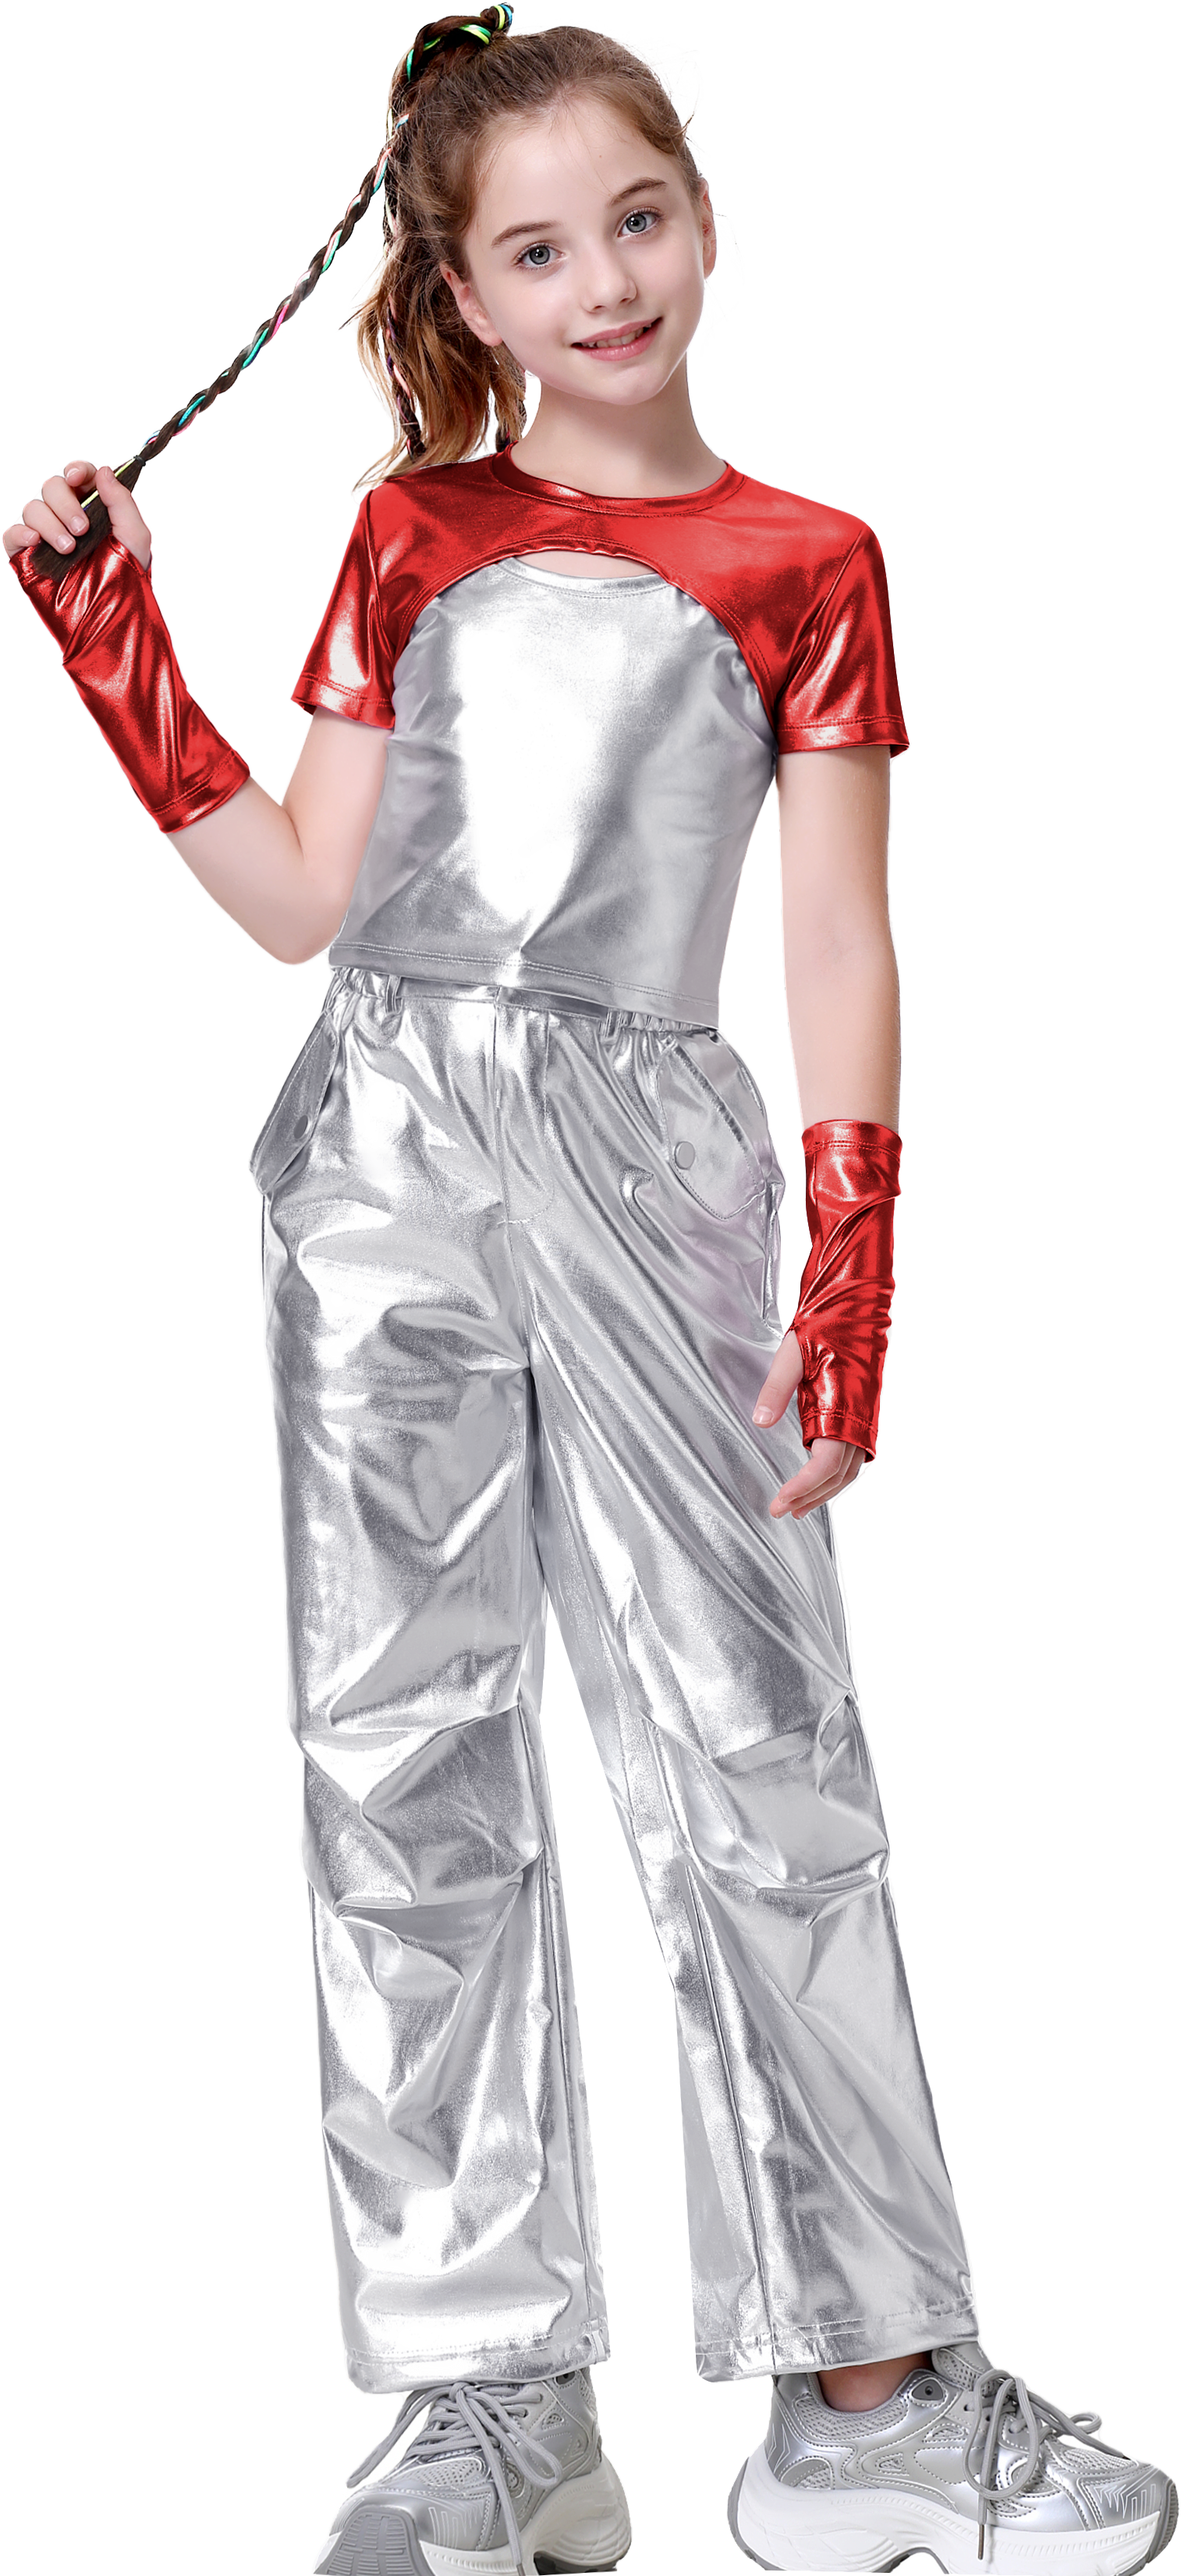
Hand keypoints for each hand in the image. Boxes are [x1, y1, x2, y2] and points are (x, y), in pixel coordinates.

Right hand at [3, 458, 151, 568]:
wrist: (107, 617)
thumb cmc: (125, 578)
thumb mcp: (135, 537)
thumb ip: (121, 501)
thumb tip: (103, 471)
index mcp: (92, 506)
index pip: (78, 475)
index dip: (75, 470)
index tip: (76, 478)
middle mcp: (66, 516)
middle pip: (52, 487)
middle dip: (65, 505)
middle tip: (81, 529)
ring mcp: (45, 535)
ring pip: (33, 508)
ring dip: (50, 524)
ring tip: (68, 549)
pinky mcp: (27, 555)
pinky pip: (13, 533)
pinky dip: (22, 533)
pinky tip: (36, 542)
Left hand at [752, 1328, 865, 1519]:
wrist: (856, 1308)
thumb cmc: (826, 1327)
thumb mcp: (792, 1355)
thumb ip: (776, 1389)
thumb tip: (761, 1421)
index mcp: (843, 1410)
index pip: (824, 1466)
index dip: (802, 1488)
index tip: (779, 1502)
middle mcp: (859, 1422)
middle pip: (837, 1476)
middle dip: (809, 1498)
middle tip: (781, 1511)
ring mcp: (864, 1421)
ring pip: (848, 1471)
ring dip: (824, 1492)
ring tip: (798, 1507)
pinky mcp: (863, 1418)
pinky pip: (853, 1458)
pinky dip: (836, 1476)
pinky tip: (819, 1480)